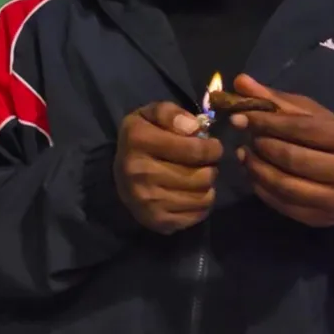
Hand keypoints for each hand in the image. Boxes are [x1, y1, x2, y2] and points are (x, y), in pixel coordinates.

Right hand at [115, 101, 222, 234]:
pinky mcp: (157, 220)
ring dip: (207, 186)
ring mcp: (148, 199)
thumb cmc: (142, 140)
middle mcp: (140, 172)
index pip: (195, 149)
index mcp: (138, 140)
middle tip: (205, 164)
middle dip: (210, 167)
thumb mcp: (150, 116)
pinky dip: (202, 204)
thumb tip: (195, 128)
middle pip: (202, 176)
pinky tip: (191, 193)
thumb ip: (171, 113)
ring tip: (198, 177)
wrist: (120, 177)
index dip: (212, 148)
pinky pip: (198, 214)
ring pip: (203, 197)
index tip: (212, 146)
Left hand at [230, 74, 333, 227]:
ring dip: (256, 168)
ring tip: (245, 154)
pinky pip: (282, 204)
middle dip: (262, 145)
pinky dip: (261, 188)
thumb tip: (240, 81)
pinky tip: (254, 174)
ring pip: (284, 184)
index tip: (240, 117)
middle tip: (246, 137)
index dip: (267, 122)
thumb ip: (277, 100)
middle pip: (292, 157)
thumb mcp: (312, 115)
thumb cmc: (332, 140)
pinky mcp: (324, 219)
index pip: (302, 128)